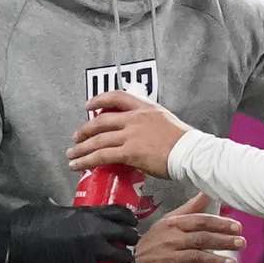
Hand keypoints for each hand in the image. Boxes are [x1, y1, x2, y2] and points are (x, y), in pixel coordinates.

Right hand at [7, 204, 138, 262]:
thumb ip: (74, 213)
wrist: (16, 237)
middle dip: (130, 240)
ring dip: (123, 260)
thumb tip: (75, 216)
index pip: (120, 213)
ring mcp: (91, 249)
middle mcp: (96, 229)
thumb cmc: (31, 220)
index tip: (130, 223)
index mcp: (88, 213)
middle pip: (127, 234)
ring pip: (122, 256)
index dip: (129, 219)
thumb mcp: (59, 209)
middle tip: (126, 244)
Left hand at [66, 91, 190, 178]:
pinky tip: (78, 165)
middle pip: (101, 121)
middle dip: (85, 130)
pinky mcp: (129, 152)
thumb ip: (150, 124)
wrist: (191, 153)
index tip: (89, 106)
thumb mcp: (167, 122)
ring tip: (72, 154)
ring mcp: (131, 135)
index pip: (117, 97)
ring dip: (81, 148)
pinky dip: (87, 161)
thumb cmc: (185, 142)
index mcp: (146, 108)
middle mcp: (135, 119)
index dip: (99, 100)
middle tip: (76, 137)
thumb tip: (140, 135)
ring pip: (98, 140)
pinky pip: (102, 156)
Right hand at [133, 193, 241, 262]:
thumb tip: (207, 193)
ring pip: (197, 257)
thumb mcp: (168, 221)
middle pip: (202, 239)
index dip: (220, 224)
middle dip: (223, 241)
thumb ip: (189, 209)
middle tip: (241, 243)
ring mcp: (169, 258)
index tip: (237, 227)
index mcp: (173, 225)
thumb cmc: (153, 242)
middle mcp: (172, 240)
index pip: (200, 221)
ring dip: (216, 261)